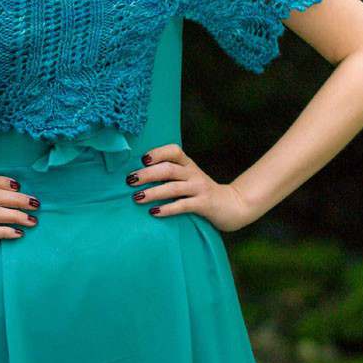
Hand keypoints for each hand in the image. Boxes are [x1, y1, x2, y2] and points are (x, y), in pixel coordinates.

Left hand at [125, 142, 256, 232]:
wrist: (233, 205)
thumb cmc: (202, 192)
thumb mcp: (189, 178)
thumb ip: (171, 174)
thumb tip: (139, 176)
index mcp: (188, 164)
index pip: (174, 150)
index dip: (158, 152)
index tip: (142, 159)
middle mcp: (193, 173)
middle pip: (168, 169)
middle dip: (147, 174)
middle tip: (130, 180)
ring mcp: (199, 188)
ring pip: (173, 187)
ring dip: (153, 192)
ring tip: (136, 197)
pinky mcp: (204, 204)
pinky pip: (183, 205)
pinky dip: (167, 209)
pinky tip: (154, 212)